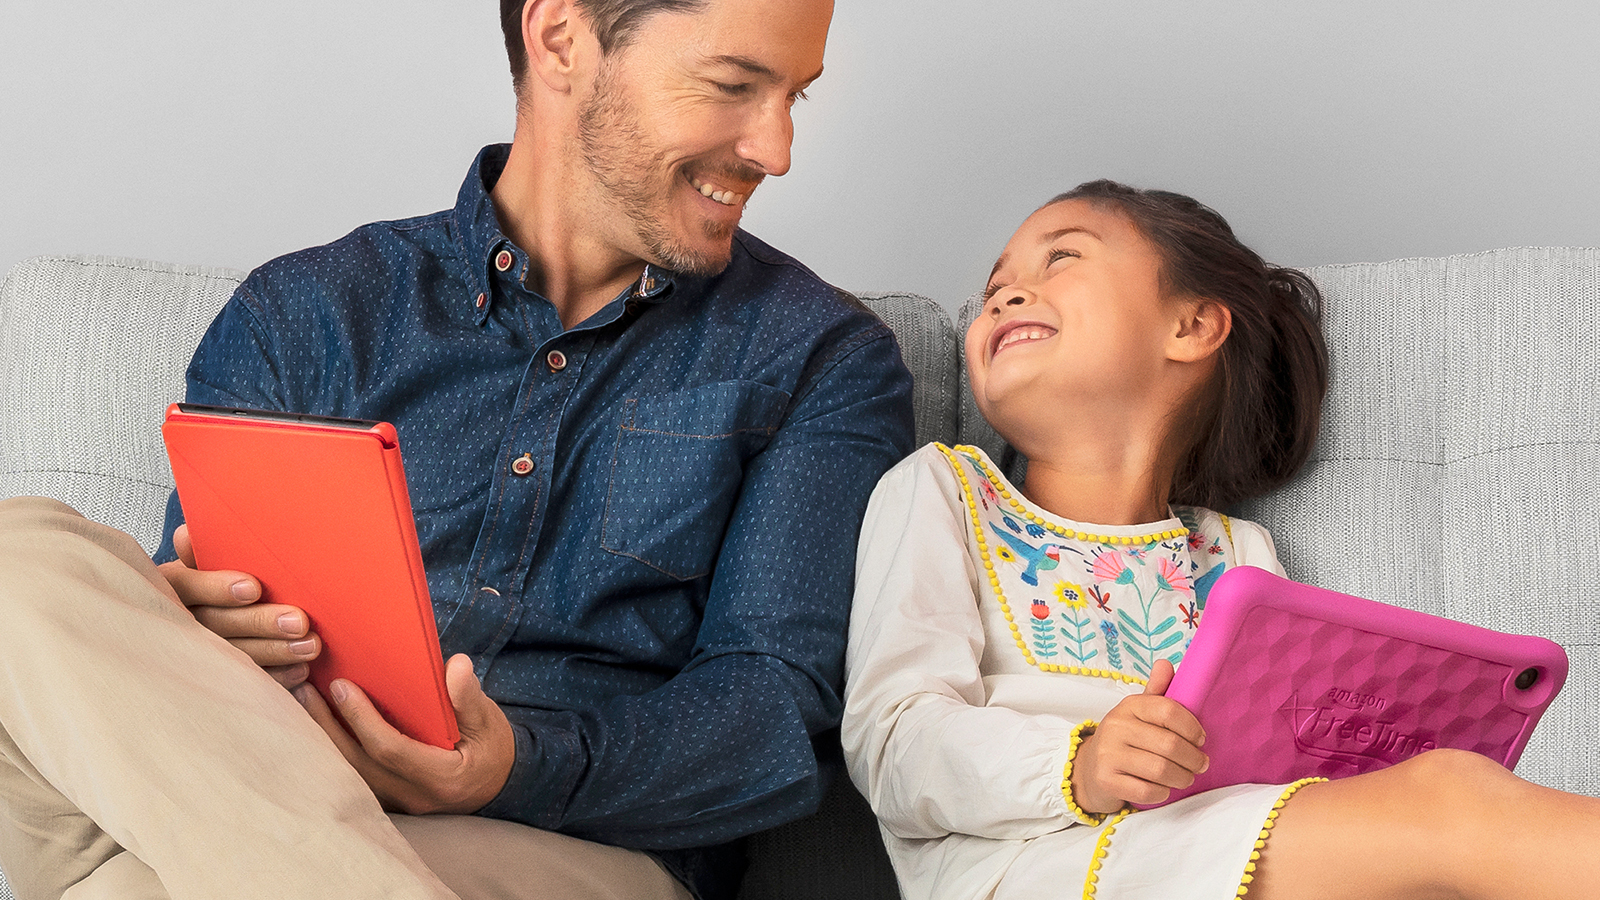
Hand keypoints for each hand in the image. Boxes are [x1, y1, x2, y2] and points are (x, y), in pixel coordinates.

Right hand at [157, 523, 320, 688]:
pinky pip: (246, 681)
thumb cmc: (213, 578)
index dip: (217, 588)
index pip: (187, 586)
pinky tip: (302, 673)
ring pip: (234, 655)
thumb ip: (202, 549)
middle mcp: (178, 620)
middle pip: (217, 624)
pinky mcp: (219, 677)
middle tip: (300, 621)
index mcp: (170, 585)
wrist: (202, 612)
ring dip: (275, 651)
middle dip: (260, 623)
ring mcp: (196, 653)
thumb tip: (185, 533)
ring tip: (311, 646)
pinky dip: (275, 678)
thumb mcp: (205, 560)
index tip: (253, 588)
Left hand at [294, 653, 515, 814]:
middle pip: (357, 764)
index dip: (362, 719)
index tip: (342, 686)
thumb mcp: (489, 721)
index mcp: (441, 777)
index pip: (390, 749)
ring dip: (324, 737)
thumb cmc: (492, 749)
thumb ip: (469, 696)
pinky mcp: (388, 798)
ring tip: (304, 702)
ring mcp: (397, 802)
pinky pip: (353, 774)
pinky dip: (334, 748)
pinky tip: (321, 723)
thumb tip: (455, 665)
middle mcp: (413, 796)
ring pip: (349, 772)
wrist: (498, 784)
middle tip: (305, 689)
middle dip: (328, 726)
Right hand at [1070, 659, 1207, 812]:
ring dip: (1182, 777)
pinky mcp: (1107, 780)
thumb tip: (1166, 663)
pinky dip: (1162, 792)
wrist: (1089, 768)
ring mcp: (1108, 754)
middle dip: (1193, 759)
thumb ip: (1157, 691)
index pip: (1168, 710)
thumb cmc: (1125, 739)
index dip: (1192, 727)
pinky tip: (1164, 788)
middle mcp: (1116, 727)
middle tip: (1200, 764)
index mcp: (1129, 706)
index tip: (1200, 739)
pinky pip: (1147, 791)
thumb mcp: (1139, 712)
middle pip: (1170, 744)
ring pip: (1161, 770)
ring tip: (1186, 777)